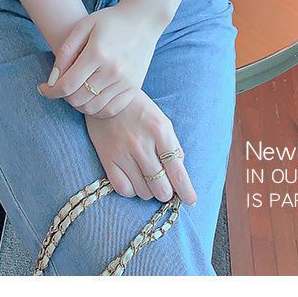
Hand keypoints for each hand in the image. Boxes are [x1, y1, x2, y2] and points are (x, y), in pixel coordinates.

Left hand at [37, 0, 167, 118]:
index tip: (43, 88)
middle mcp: (112, 71)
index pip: (67, 85)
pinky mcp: (135, 87)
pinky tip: (90, 98)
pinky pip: (111, 110)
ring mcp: (126, 82)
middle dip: (63, 96)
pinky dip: (96, 110)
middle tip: (61, 85)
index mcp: (97, 54)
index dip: (50, 91)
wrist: (143, 20)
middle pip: (78, 99)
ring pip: (92, 108)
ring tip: (75, 91)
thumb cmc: (110, 20)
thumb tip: (53, 77)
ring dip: (78, 104)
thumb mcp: (83, 26)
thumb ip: (66, 51)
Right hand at [84, 89, 196, 204]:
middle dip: (166, 192)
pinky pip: (123, 189)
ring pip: (143, 191)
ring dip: (149, 190)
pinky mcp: (107, 158)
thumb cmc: (139, 110)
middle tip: (165, 187)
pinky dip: (132, 191)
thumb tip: (179, 175)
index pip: (176, 170)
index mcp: (160, 131)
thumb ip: (173, 147)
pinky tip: (133, 181)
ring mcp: (122, 152)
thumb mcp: (162, 121)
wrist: (106, 96)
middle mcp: (142, 143)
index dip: (185, 190)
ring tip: (147, 179)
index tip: (191, 200)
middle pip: (160, 186)